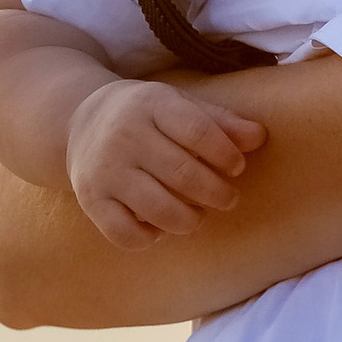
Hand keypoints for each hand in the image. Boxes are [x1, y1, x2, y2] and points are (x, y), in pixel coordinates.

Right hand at [65, 79, 264, 245]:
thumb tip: (259, 137)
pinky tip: (160, 227)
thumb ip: (220, 121)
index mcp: (151, 104)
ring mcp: (104, 170)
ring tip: (198, 215)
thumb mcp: (180, 106)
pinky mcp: (91, 200)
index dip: (225, 154)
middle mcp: (124, 136)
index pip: (197, 131)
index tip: (237, 167)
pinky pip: (126, 234)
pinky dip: (151, 238)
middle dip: (216, 193)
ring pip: (158, 209)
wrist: (81, 122)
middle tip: (228, 198)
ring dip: (189, 220)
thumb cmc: (147, 117)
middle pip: (183, 174)